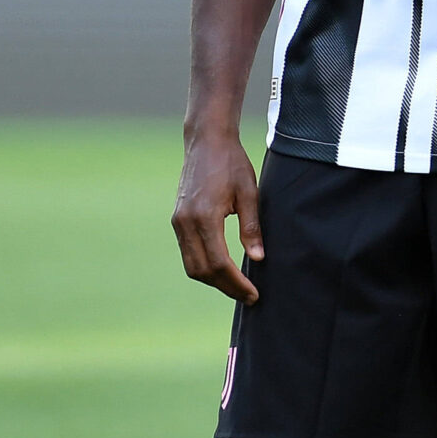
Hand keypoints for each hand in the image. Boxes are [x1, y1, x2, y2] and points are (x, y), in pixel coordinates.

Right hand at [172, 130, 262, 303]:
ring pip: (191, 266)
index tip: (253, 293)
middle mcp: (185, 223)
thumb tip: (258, 258)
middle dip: (225, 287)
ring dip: (213, 280)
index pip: (218, 262)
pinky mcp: (177, 220)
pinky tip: (222, 269)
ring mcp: (178, 222)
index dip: (235, 282)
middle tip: (248, 296)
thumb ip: (252, 227)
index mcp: (204, 217)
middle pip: (201, 270)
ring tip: (237, 286)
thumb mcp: (249, 193)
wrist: (206, 142)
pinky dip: (204, 266)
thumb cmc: (232, 163)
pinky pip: (188, 253)